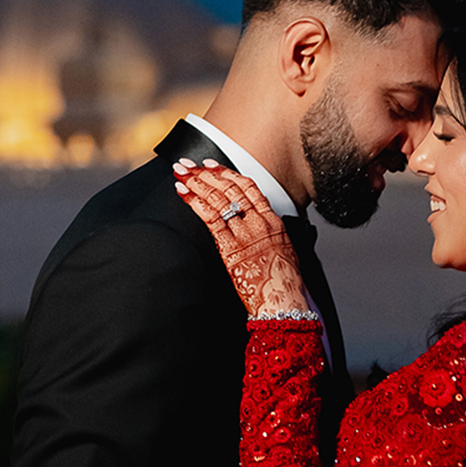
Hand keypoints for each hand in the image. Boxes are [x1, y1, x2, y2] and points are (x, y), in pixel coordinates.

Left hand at [175, 161, 310, 317]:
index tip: (211, 164)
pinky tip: (183, 193)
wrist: (284, 302)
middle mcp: (259, 223)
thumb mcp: (283, 250)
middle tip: (188, 164)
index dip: (227, 173)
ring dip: (196, 183)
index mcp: (273, 221)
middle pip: (229, 188)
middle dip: (205, 173)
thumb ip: (269, 233)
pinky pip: (210, 218)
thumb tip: (257, 225)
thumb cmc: (284, 282)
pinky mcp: (231, 247)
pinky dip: (194, 202)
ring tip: (181, 174)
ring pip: (217, 199)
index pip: (248, 187)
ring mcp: (245, 233)